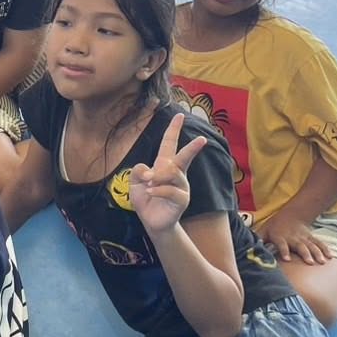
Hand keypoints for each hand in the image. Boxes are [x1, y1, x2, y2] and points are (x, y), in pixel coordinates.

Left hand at [128, 113, 208, 236]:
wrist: (151, 221)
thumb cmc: (145, 199)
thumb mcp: (134, 182)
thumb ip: (137, 171)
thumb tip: (147, 169)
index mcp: (164, 165)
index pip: (169, 144)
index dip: (173, 130)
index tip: (179, 115)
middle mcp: (176, 173)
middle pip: (184, 157)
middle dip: (193, 148)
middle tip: (202, 139)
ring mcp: (182, 186)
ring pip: (172, 173)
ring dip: (158, 177)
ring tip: (149, 184)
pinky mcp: (182, 199)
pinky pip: (170, 189)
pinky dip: (158, 189)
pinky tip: (151, 192)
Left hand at [257, 214, 332, 264]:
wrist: (291, 215)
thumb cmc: (274, 227)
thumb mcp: (263, 231)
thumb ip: (257, 239)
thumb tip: (247, 248)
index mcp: (280, 237)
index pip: (282, 244)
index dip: (284, 251)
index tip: (287, 259)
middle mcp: (293, 238)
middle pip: (300, 246)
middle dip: (305, 254)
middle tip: (310, 262)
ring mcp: (304, 238)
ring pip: (311, 245)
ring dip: (317, 253)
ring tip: (322, 262)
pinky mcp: (311, 238)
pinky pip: (319, 243)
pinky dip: (325, 249)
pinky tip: (331, 257)